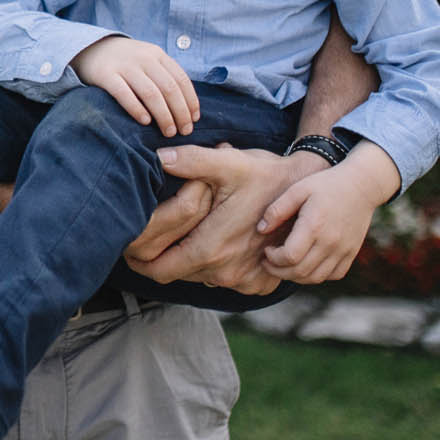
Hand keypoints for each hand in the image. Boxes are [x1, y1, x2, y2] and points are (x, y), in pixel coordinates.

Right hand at [70, 36, 197, 135]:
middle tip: (184, 131)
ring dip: (163, 115)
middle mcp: (143, 58)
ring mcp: (124, 66)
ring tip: (168, 132)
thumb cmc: (125, 62)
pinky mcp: (106, 75)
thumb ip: (164, 75)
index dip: (190, 101)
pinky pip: (124, 94)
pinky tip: (145, 122)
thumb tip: (187, 106)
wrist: (91, 48)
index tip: (194, 119)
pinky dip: (137, 109)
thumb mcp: (147, 59)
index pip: (181, 80)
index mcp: (157, 54)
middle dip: (180, 113)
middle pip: (169, 89)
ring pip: (151, 93)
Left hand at [125, 143, 318, 293]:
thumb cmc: (266, 174)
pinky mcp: (260, 283)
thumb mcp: (228, 162)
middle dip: (158, 258)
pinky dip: (214, 266)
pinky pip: (224, 280)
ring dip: (187, 261)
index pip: (159, 269)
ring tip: (181, 234)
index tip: (127, 245)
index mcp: (213, 249)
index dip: (139, 259)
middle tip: (145, 237)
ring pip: (198, 278)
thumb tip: (158, 156)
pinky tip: (211, 242)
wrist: (312, 190)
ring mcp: (246, 281)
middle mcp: (227, 273)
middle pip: (176, 274)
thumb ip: (190, 160)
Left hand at [258, 143, 399, 282]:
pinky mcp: (351, 253)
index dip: (273, 259)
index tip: (266, 250)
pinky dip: (317, 275)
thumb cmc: (326, 184)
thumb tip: (260, 229)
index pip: (290, 257)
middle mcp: (330, 242)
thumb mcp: (298, 189)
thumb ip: (277, 210)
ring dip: (295, 276)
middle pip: (300, 272)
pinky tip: (307, 264)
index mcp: (314, 226)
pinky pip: (333, 275)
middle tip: (268, 262)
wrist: (362, 186)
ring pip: (316, 278)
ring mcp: (343, 250)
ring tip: (284, 265)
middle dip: (278, 271)